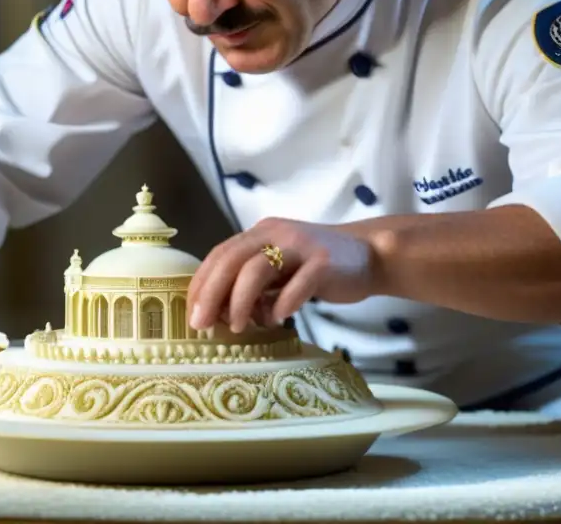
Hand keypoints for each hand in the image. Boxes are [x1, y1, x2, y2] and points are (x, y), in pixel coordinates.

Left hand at [187, 217, 378, 332]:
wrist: (369, 254)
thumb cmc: (317, 268)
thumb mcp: (279, 270)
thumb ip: (252, 285)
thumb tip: (218, 313)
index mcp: (260, 233)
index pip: (220, 254)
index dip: (201, 284)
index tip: (191, 313)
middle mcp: (276, 233)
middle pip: (232, 260)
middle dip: (211, 294)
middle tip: (201, 325)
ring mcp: (300, 245)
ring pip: (257, 269)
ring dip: (241, 301)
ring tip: (238, 327)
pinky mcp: (324, 262)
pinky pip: (297, 284)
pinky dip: (282, 304)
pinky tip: (278, 319)